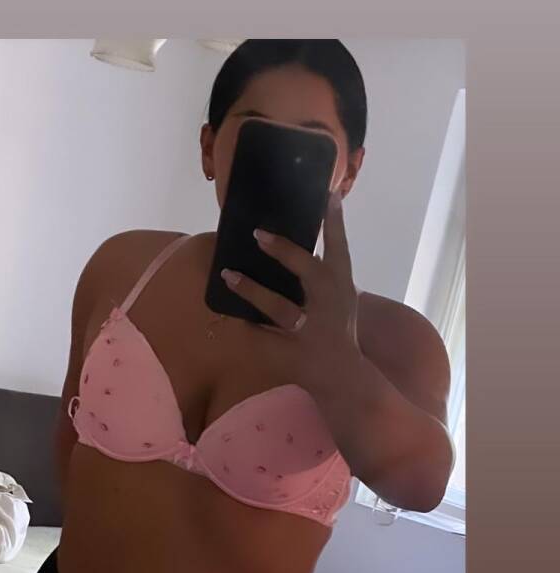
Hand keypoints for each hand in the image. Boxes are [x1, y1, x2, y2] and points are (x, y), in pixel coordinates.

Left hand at [220, 189, 360, 396]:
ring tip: (228, 275)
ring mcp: (311, 329)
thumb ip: (324, 273)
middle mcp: (329, 304)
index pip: (340, 248)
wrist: (347, 377)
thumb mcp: (342, 298)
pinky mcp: (293, 352)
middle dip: (285, 252)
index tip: (327, 195)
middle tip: (258, 234)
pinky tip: (226, 317)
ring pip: (279, 307)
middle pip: (308, 272)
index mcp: (342, 286)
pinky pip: (263, 337)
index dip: (334, 222)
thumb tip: (300, 244)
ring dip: (252, 291)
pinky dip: (245, 327)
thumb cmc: (341, 330)